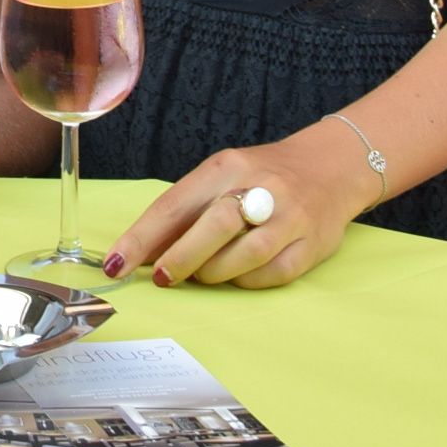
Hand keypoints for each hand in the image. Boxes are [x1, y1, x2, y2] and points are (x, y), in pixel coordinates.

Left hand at [104, 128, 378, 290]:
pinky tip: (237, 276)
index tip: (116, 264)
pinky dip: (248, 280)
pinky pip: (275, 272)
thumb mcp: (220, 177)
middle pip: (215, 225)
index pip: (175, 203)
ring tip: (202, 276)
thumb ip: (185, 211)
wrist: (330, 167)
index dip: (142, 237)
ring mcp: (291, 216)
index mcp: (226, 166)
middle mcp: (261, 186)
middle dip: (181, 258)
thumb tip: (141, 253)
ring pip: (247, 253)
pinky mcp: (314, 243)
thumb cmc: (260, 177)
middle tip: (163, 278)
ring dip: (214, 273)